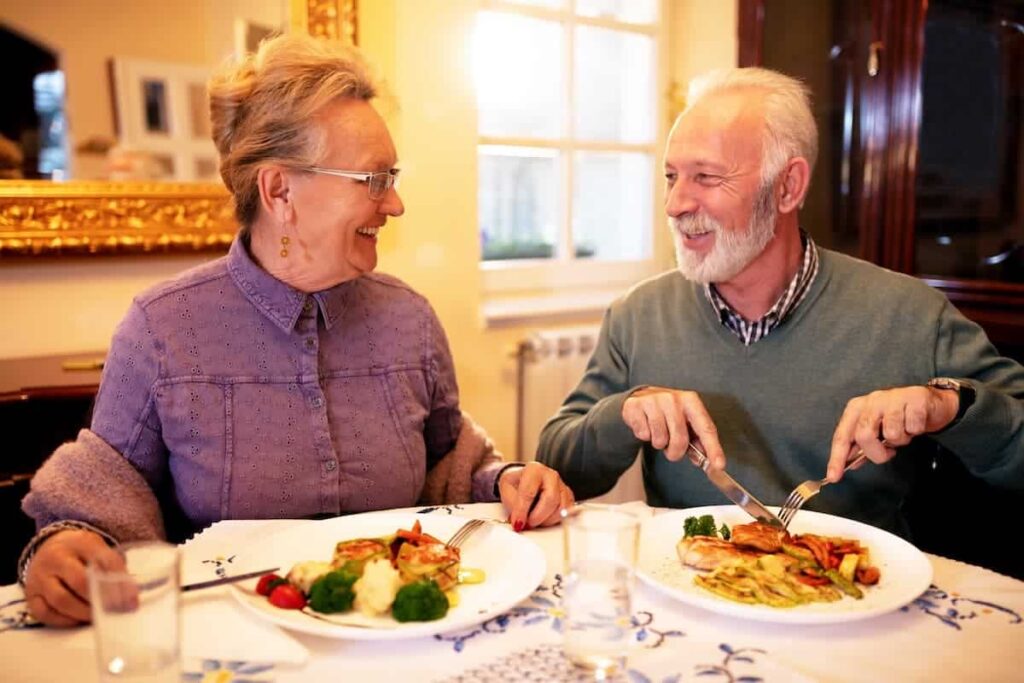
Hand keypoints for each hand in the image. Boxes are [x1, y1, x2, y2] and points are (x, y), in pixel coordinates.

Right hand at [23, 529, 124, 626]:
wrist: (48, 547)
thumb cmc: (80, 552)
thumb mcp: (98, 549)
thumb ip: (113, 567)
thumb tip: (130, 597)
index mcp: (80, 543)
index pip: (103, 561)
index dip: (119, 582)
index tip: (132, 599)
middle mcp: (56, 558)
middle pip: (80, 582)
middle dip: (101, 600)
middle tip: (115, 610)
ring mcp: (40, 578)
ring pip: (61, 600)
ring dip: (84, 612)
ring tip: (99, 616)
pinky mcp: (31, 596)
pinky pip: (45, 613)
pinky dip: (64, 620)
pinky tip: (78, 620)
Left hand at [498, 461, 574, 530]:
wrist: (523, 480)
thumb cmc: (516, 484)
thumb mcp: (506, 490)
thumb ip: (513, 505)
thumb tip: (520, 522)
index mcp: (534, 470)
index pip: (530, 492)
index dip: (523, 510)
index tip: (518, 523)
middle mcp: (551, 475)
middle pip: (551, 499)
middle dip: (538, 516)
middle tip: (528, 523)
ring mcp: (561, 485)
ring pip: (561, 508)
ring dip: (546, 520)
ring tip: (535, 520)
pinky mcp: (568, 496)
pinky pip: (566, 512)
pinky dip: (554, 520)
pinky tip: (544, 518)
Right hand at [621, 386, 724, 468]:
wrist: (641, 397)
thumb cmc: (667, 411)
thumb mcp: (685, 419)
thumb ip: (696, 439)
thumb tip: (706, 459)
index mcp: (691, 401)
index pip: (706, 428)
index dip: (713, 448)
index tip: (718, 465)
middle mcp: (673, 399)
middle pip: (680, 440)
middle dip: (675, 452)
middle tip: (671, 449)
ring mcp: (654, 401)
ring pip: (659, 439)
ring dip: (658, 443)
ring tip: (657, 432)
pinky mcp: (636, 406)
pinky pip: (643, 435)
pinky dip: (644, 436)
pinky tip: (646, 425)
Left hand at [827, 385, 958, 480]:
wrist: (929, 402)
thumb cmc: (899, 417)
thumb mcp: (876, 429)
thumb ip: (862, 446)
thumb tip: (850, 463)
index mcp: (857, 408)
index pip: (842, 436)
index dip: (837, 458)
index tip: (834, 477)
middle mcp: (872, 401)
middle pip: (864, 435)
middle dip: (877, 452)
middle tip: (889, 451)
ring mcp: (893, 398)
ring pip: (892, 433)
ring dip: (901, 439)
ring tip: (905, 431)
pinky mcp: (915, 400)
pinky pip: (913, 427)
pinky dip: (916, 430)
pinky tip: (915, 423)